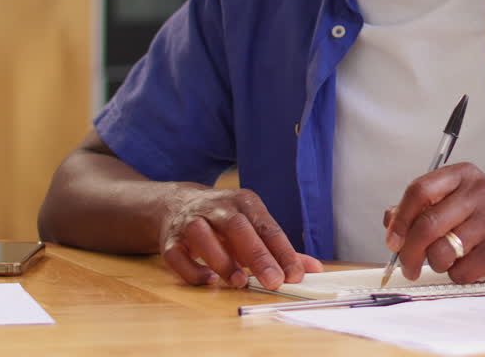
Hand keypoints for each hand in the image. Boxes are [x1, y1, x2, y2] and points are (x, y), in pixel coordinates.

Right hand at [158, 186, 322, 288]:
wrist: (178, 205)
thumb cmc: (226, 221)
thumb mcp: (254, 226)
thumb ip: (281, 249)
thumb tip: (314, 269)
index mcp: (244, 202)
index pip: (268, 227)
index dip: (283, 252)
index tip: (296, 275)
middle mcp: (218, 208)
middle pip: (239, 228)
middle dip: (258, 256)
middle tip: (274, 282)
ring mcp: (191, 222)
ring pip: (204, 236)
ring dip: (223, 260)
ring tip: (241, 282)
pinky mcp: (170, 240)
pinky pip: (177, 255)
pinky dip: (193, 270)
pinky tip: (209, 281)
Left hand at [382, 162, 484, 281]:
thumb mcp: (457, 204)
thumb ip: (423, 208)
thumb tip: (389, 220)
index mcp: (463, 175)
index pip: (419, 190)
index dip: (400, 219)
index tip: (393, 240)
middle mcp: (479, 192)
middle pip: (427, 225)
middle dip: (409, 253)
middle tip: (406, 266)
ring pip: (441, 251)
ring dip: (436, 264)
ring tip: (447, 261)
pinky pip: (461, 270)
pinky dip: (458, 275)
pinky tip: (470, 266)